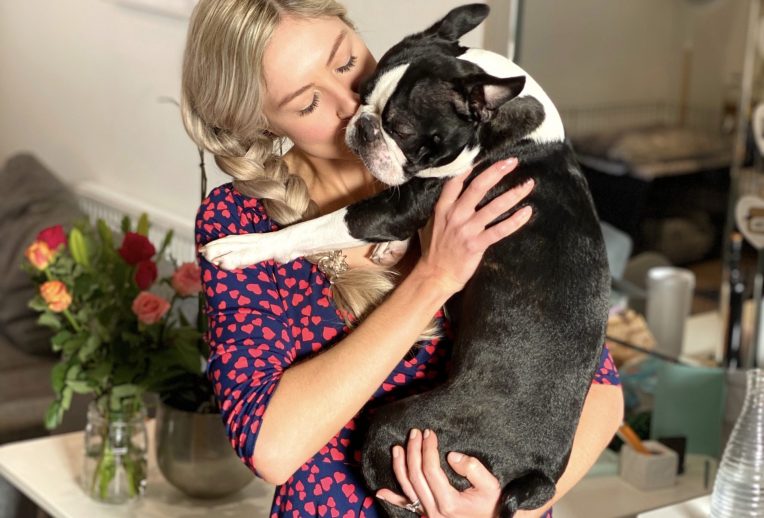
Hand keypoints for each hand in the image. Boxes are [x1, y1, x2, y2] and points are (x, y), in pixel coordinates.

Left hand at [376, 429, 500, 517]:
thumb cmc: (493, 505)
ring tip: (397, 447)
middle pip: (415, 476)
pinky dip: (393, 498)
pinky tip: (380, 491)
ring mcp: (428, 514)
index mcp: (449, 502)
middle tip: (415, 433)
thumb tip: (452, 456)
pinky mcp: (427, 516)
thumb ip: (473, 469)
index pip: (430, 470)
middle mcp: (434, 510)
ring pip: (407, 489)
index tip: (429, 433)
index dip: (428, 448)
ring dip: (400, 467)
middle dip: (413, 451)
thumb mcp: (491, 486)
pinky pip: (406, 506)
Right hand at [417, 158, 532, 293]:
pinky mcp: (477, 244)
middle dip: (496, 172)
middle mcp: (455, 215)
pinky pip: (499, 230)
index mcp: (443, 208)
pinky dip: (515, 221)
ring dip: (513, 194)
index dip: (469, 166)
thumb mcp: (430, 223)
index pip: (455, 181)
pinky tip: (527, 212)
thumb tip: (449, 190)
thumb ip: (440, 207)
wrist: (436, 275)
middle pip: (478, 187)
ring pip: (493, 207)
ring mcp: (466, 230)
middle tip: (512, 161)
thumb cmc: (434, 249)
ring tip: (528, 184)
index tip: (484, 153)